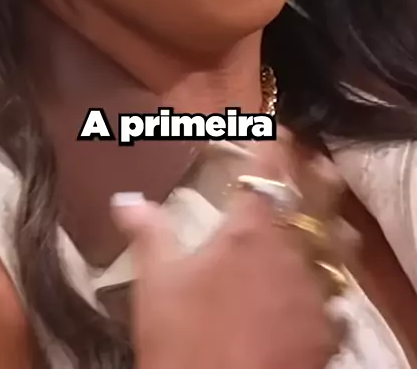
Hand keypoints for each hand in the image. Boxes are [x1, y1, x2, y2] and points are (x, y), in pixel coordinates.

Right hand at [112, 130, 355, 368]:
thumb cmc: (183, 338)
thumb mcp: (157, 283)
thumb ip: (147, 231)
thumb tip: (124, 197)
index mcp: (250, 229)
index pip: (269, 167)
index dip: (274, 140)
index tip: (272, 124)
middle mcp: (291, 250)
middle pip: (319, 195)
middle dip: (316, 172)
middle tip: (310, 161)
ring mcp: (314, 290)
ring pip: (338, 243)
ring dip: (331, 225)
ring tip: (322, 219)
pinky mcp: (326, 331)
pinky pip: (337, 297)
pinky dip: (330, 286)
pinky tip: (317, 290)